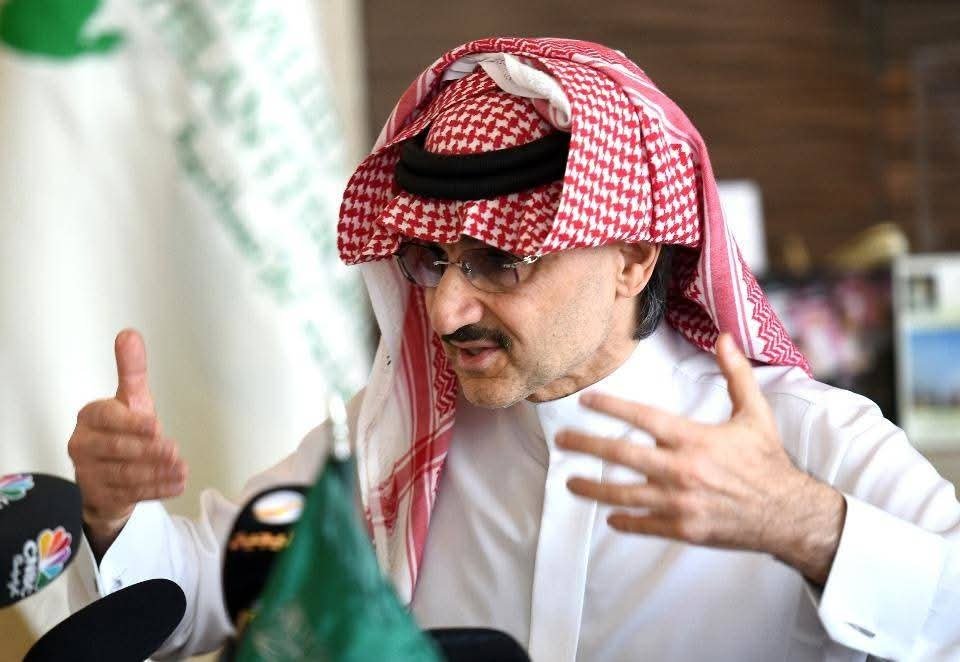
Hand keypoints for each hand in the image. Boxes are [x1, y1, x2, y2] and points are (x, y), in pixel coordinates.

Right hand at [67, 330, 186, 557]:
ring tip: (181, 468)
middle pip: (116, 449)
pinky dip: (157, 489)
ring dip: (156, 472)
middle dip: (147, 450)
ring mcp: (90, 473)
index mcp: (91, 417)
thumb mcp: (130, 399)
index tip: (156, 425)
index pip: (107, 418)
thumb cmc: (122, 429)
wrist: (108, 474)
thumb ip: (132, 370)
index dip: (131, 423)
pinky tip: (178, 483)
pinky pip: (132, 494)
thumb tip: (129, 334)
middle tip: (173, 450)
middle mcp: (84, 445)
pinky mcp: (101, 496)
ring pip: (125, 474)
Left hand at [556, 334, 845, 584]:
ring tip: (570, 481)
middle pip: (621, 455)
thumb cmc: (768, 462)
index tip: (585, 400)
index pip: (642, 418)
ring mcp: (680, 503)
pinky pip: (643, 524)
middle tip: (561, 440)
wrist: (788, 514)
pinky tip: (609, 514)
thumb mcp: (755, 414)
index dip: (610, 406)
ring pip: (623, 494)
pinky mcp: (683, 529)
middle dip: (586, 445)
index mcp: (694, 439)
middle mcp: (682, 470)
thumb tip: (724, 337)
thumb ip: (735, 374)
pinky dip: (623, 520)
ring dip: (592, 487)